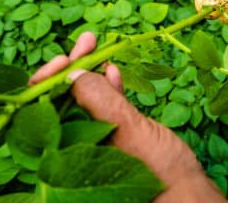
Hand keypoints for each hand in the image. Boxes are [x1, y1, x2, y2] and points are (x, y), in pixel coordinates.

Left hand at [29, 32, 226, 202]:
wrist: (187, 192)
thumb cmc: (159, 170)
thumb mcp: (128, 131)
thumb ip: (100, 100)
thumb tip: (71, 72)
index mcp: (64, 150)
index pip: (40, 109)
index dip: (50, 77)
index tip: (68, 57)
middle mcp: (73, 144)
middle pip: (61, 97)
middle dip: (73, 65)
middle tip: (88, 40)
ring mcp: (93, 140)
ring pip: (83, 98)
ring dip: (90, 70)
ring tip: (99, 45)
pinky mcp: (115, 136)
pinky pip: (104, 106)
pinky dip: (107, 86)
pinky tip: (113, 71)